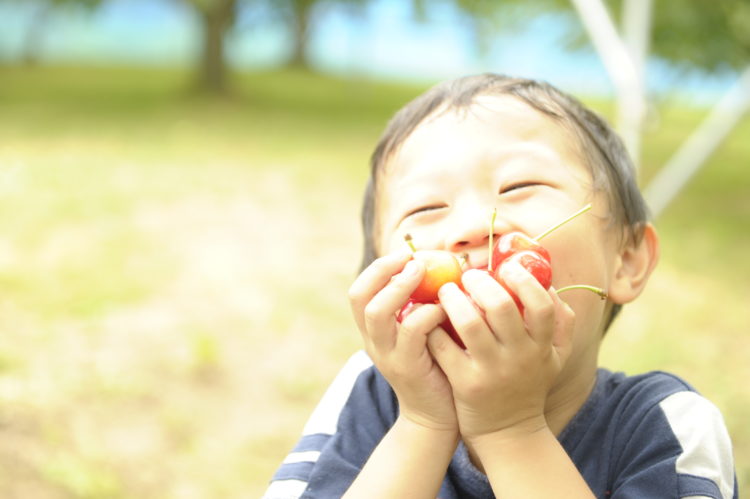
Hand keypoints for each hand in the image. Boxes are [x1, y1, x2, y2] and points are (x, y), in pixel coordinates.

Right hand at [348, 251, 457, 430]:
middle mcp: (373, 340)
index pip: (359, 291)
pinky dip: (427, 312)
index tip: (405, 253)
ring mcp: (386, 354)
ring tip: (423, 273)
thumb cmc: (435, 366)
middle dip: (384, 270)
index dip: (378, 268)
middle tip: (412, 258)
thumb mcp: (422, 332)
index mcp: (373, 330)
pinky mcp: (407, 367)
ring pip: (377, 312)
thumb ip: (421, 304)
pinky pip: (411, 331)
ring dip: (400, 286)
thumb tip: (439, 264)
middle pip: (360, 296)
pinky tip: (444, 308)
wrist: (436, 416)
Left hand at [427, 262, 574, 441]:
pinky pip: (444, 346)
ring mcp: (491, 371)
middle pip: (501, 307)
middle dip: (480, 282)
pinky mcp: (465, 383)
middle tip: (468, 275)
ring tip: (446, 290)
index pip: (541, 305)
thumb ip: (562, 322)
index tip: (506, 267)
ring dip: (453, 299)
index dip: (523, 280)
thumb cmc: (530, 384)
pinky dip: (434, 326)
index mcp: (542, 346)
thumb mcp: (556, 357)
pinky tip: (431, 317)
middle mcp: (519, 357)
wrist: (509, 432)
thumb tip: (550, 284)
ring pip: (469, 323)